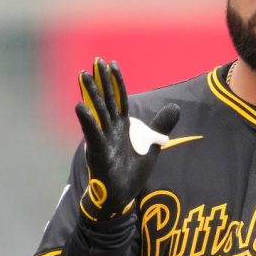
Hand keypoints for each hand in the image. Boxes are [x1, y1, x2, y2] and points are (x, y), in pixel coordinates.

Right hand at [75, 57, 179, 221]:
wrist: (122, 195)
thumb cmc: (131, 171)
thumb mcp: (152, 144)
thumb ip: (160, 125)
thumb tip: (175, 107)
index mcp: (122, 126)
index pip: (119, 98)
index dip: (116, 81)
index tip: (111, 63)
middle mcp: (110, 129)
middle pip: (105, 100)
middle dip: (100, 80)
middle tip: (94, 60)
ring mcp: (102, 139)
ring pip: (96, 112)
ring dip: (90, 93)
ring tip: (82, 76)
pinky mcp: (98, 152)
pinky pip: (92, 133)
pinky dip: (87, 120)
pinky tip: (80, 106)